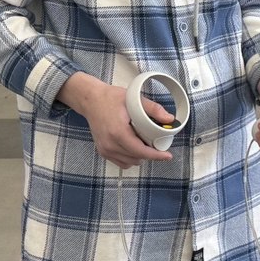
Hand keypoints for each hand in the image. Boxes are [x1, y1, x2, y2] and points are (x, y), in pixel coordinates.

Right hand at [58, 73, 173, 169]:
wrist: (90, 100)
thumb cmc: (110, 98)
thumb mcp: (134, 99)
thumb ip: (153, 109)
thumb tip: (169, 119)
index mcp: (118, 132)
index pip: (140, 151)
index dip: (156, 155)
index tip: (167, 155)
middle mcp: (110, 144)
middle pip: (137, 157)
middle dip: (150, 153)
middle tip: (157, 143)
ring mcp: (105, 149)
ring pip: (129, 162)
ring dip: (140, 156)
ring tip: (145, 143)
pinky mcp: (102, 151)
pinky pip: (120, 162)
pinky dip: (130, 158)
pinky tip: (134, 147)